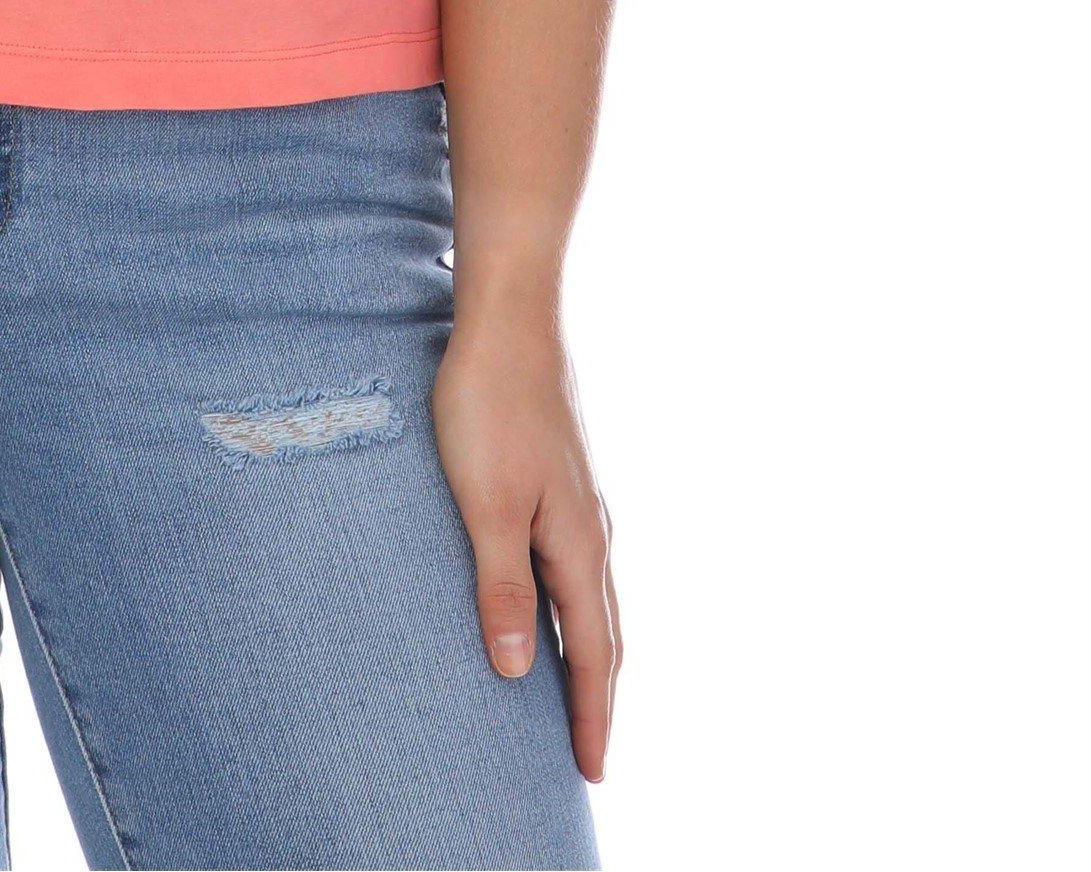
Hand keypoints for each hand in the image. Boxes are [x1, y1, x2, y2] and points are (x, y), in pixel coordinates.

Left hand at [432, 302, 620, 780]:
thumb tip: (518, 671)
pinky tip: (554, 600)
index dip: (592, 715)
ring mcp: (579, 500)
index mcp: (579, 544)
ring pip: (593, 596)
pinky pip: (577, 562)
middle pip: (605, 632)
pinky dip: (574, 604)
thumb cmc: (489, 404)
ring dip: (589, 651)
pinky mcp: (560, 475)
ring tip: (575, 693)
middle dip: (599, 696)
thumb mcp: (485, 503)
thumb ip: (501, 585)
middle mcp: (591, 528)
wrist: (509, 317)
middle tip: (589, 755)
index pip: (594, 653)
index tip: (593, 773)